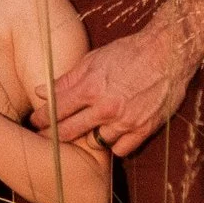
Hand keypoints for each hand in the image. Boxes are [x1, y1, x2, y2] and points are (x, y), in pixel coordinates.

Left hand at [53, 14, 195, 161]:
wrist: (168, 52)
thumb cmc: (129, 52)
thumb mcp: (93, 59)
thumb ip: (66, 79)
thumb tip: (39, 91)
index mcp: (91, 87)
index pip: (56, 110)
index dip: (41, 119)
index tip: (35, 122)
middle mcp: (106, 108)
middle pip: (70, 132)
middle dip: (54, 136)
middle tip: (46, 136)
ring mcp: (126, 121)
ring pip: (95, 144)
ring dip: (87, 140)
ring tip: (81, 136)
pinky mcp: (145, 129)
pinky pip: (121, 150)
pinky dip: (113, 146)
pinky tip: (109, 137)